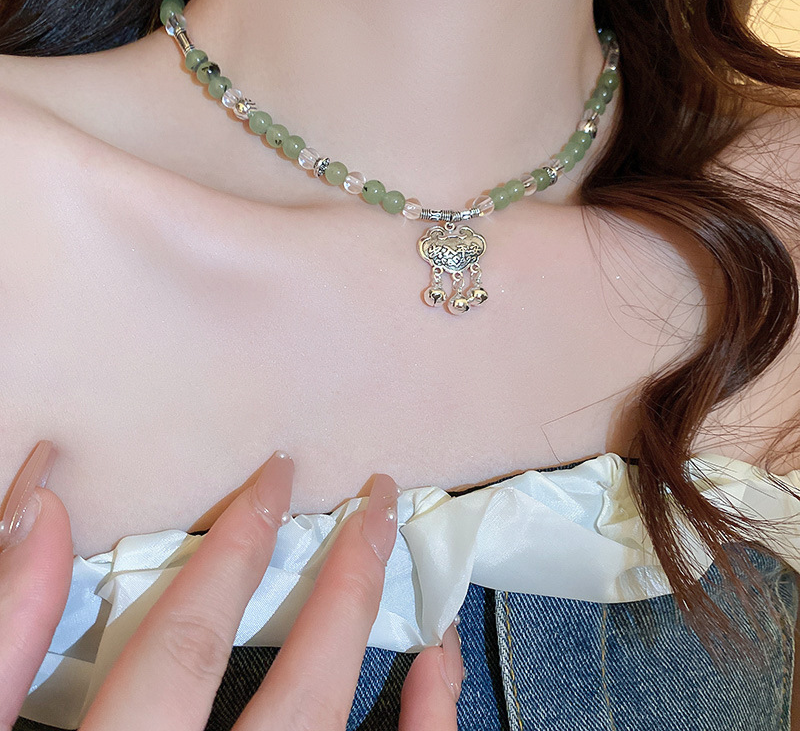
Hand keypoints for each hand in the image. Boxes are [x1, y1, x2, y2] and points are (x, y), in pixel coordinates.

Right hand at [0, 442, 463, 730]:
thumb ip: (3, 638)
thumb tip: (46, 509)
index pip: (192, 644)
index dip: (238, 546)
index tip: (277, 477)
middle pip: (302, 693)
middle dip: (348, 582)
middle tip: (379, 502)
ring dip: (413, 672)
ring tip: (427, 586)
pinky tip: (437, 680)